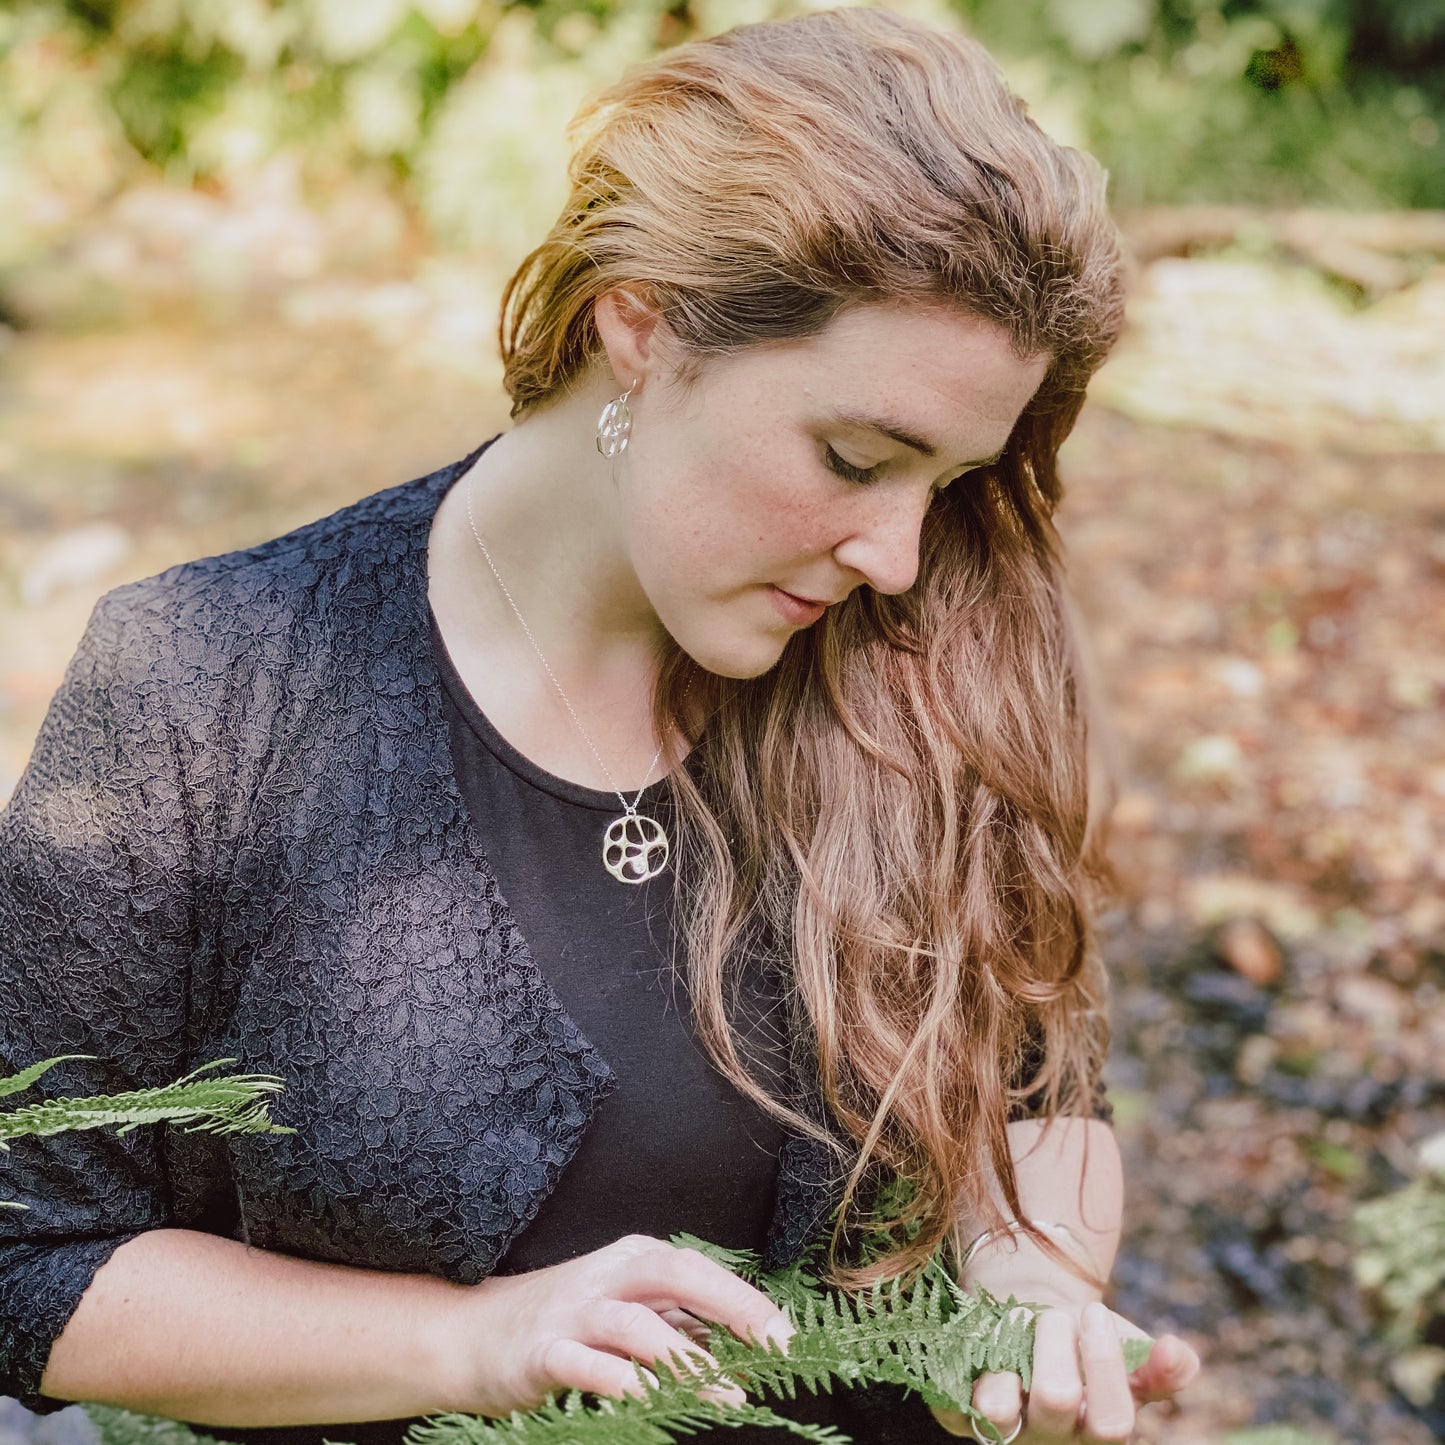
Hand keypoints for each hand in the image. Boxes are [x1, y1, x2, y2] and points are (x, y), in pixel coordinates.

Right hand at [434, 1233, 794, 1418]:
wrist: (469, 1335)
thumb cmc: (563, 1325)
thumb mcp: (624, 1313)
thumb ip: (678, 1326)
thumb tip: (746, 1352)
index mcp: (634, 1260)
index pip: (700, 1270)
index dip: (746, 1300)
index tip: (788, 1337)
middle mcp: (608, 1277)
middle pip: (677, 1276)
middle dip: (731, 1308)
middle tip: (775, 1349)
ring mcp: (574, 1313)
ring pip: (637, 1325)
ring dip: (687, 1361)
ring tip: (728, 1396)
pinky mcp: (543, 1353)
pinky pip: (588, 1365)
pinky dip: (622, 1382)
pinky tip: (649, 1400)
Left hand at [927, 1298, 1199, 1441]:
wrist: (1024, 1318)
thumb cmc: (1082, 1341)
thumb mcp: (1127, 1350)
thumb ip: (1165, 1366)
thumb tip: (1175, 1351)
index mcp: (1094, 1429)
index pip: (1111, 1422)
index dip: (1105, 1364)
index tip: (1095, 1312)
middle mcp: (1049, 1439)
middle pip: (1056, 1399)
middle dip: (1056, 1340)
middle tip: (1053, 1311)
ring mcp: (1001, 1432)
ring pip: (997, 1408)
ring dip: (1007, 1353)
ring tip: (1016, 1323)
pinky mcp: (956, 1414)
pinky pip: (950, 1400)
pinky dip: (964, 1366)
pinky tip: (981, 1340)